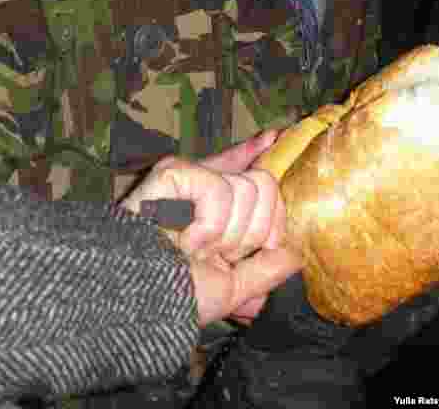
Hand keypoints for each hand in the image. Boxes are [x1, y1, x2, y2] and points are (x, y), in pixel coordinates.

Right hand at [121, 131, 302, 326]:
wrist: (143, 301)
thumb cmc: (176, 297)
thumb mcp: (233, 287)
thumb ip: (265, 269)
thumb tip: (295, 253)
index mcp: (215, 211)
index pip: (245, 173)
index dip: (260, 155)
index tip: (275, 137)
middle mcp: (202, 188)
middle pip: (263, 185)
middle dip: (252, 232)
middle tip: (217, 253)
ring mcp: (188, 177)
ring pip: (247, 191)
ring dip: (226, 236)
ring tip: (193, 249)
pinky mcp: (172, 173)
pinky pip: (218, 191)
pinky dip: (208, 226)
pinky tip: (184, 239)